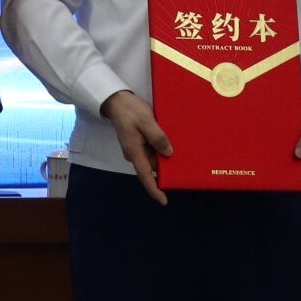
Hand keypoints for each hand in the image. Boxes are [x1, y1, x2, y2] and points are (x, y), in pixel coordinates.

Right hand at [102, 89, 172, 205]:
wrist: (116, 100)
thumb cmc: (130, 110)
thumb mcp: (146, 121)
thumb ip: (157, 137)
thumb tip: (169, 153)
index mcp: (134, 151)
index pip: (145, 176)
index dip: (154, 190)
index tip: (164, 201)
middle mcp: (135, 153)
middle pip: (152, 167)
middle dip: (166, 167)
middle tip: (184, 163)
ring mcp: (136, 148)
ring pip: (153, 157)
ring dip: (164, 154)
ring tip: (180, 149)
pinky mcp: (138, 142)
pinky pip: (152, 149)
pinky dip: (161, 147)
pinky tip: (170, 141)